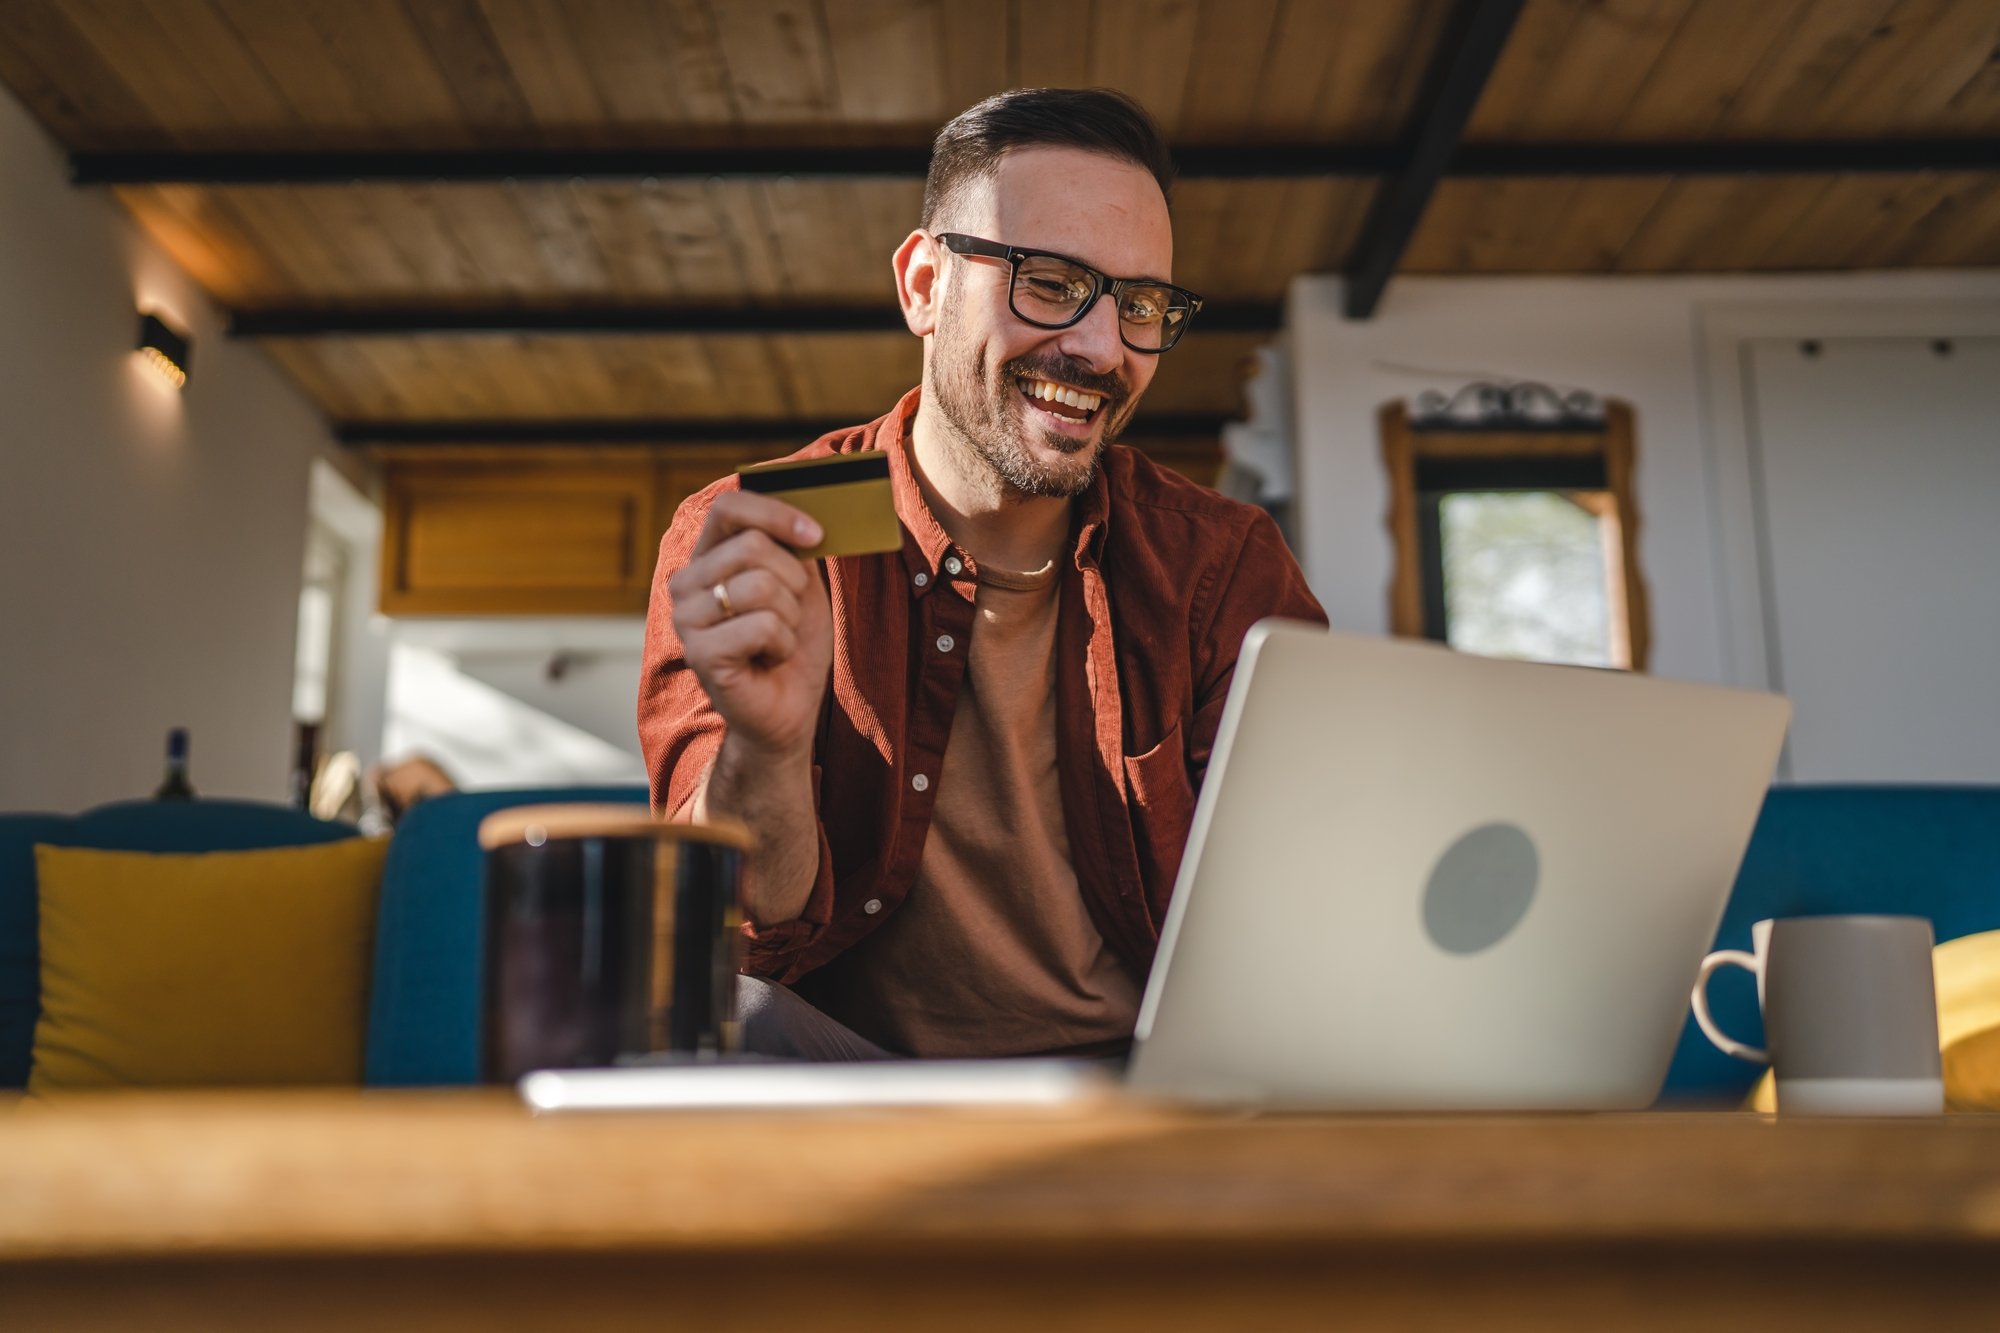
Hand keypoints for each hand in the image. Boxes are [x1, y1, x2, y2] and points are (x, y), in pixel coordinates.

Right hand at [667, 491, 834, 760]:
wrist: (788, 711)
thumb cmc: (790, 645)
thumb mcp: (800, 586)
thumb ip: (794, 548)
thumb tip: (808, 514)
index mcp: (707, 558)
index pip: (730, 508)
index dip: (776, 512)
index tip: (816, 535)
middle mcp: (686, 584)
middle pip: (753, 546)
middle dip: (793, 581)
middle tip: (790, 614)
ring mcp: (687, 619)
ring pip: (761, 586)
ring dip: (790, 617)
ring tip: (778, 639)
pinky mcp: (700, 653)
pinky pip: (762, 625)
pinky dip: (783, 643)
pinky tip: (770, 659)